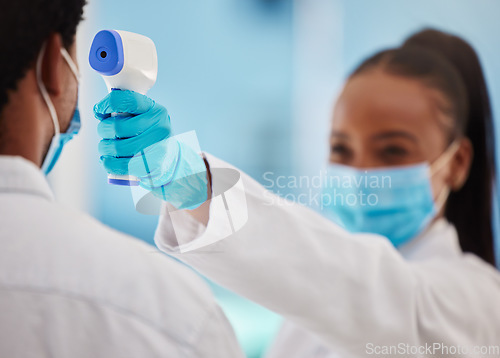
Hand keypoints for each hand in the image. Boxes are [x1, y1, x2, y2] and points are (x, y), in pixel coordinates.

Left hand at [94, 90, 207, 209]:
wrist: (169, 159)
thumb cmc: (149, 135)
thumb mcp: (145, 118)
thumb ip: (126, 111)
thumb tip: (99, 111)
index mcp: (155, 110)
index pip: (129, 100)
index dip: (108, 104)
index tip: (99, 111)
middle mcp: (159, 126)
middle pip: (118, 126)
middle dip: (103, 130)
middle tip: (104, 134)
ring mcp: (158, 147)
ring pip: (117, 147)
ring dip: (104, 148)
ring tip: (106, 148)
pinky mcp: (154, 165)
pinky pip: (123, 165)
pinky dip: (108, 163)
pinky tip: (107, 160)